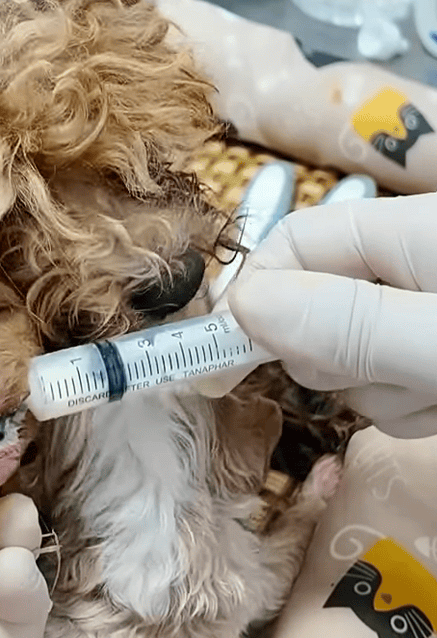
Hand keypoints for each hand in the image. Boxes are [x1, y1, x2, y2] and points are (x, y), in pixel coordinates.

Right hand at [226, 193, 436, 438]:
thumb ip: (354, 324)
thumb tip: (243, 306)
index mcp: (409, 230)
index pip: (295, 241)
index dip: (252, 292)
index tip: (221, 360)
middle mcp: (410, 266)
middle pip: (317, 306)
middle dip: (330, 359)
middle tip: (383, 383)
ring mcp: (424, 316)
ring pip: (354, 359)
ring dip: (381, 394)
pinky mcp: (434, 358)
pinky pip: (392, 387)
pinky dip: (411, 407)